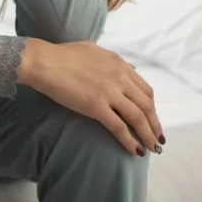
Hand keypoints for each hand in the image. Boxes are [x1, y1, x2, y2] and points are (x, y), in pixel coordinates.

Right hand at [17, 37, 163, 155]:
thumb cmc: (63, 54)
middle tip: (157, 139)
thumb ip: (114, 60)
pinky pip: (120, 128)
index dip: (152, 108)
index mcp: (120, 65)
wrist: (43, 61)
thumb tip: (130, 68)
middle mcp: (119, 78)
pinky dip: (130, 141)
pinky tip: (134, 151)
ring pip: (138, 118)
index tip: (153, 120)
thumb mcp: (94, 50)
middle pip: (146, 106)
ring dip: (147, 136)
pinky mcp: (96, 106)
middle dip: (155, 125)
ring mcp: (109, 92)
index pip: (146, 90)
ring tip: (151, 148)